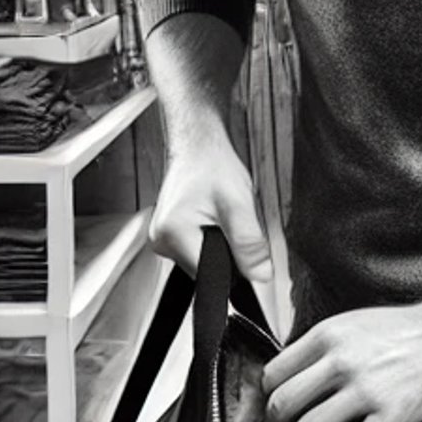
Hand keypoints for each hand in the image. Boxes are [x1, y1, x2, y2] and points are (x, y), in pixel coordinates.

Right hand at [149, 123, 274, 290]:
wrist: (198, 144)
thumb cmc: (212, 164)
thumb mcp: (239, 205)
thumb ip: (250, 245)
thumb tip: (261, 276)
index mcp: (173, 234)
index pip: (211, 276)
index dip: (235, 268)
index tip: (245, 251)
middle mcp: (161, 240)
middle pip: (205, 271)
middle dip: (226, 255)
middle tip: (232, 223)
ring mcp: (162, 238)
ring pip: (201, 262)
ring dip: (218, 248)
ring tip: (221, 217)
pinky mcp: (169, 234)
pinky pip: (195, 250)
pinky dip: (210, 240)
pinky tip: (213, 220)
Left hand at [262, 299, 421, 421]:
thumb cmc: (400, 330)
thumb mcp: (350, 323)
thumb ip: (318, 347)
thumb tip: (286, 376)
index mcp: (326, 336)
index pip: (273, 374)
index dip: (268, 398)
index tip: (275, 409)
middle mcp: (340, 362)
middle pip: (283, 405)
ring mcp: (365, 391)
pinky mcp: (389, 417)